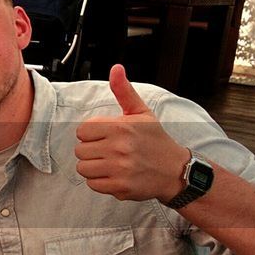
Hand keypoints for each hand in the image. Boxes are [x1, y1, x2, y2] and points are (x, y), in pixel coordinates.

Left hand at [74, 65, 190, 202]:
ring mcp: (120, 169)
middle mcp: (119, 148)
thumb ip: (124, 91)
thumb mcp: (141, 113)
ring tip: (110, 163)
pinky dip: (100, 181)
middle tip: (109, 151)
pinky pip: (92, 184)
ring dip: (93, 166)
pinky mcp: (120, 187)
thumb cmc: (154, 140)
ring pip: (83, 168)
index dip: (91, 134)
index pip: (81, 131)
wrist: (175, 170)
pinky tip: (114, 175)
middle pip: (80, 150)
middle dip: (91, 150)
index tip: (105, 136)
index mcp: (121, 127)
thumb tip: (116, 68)